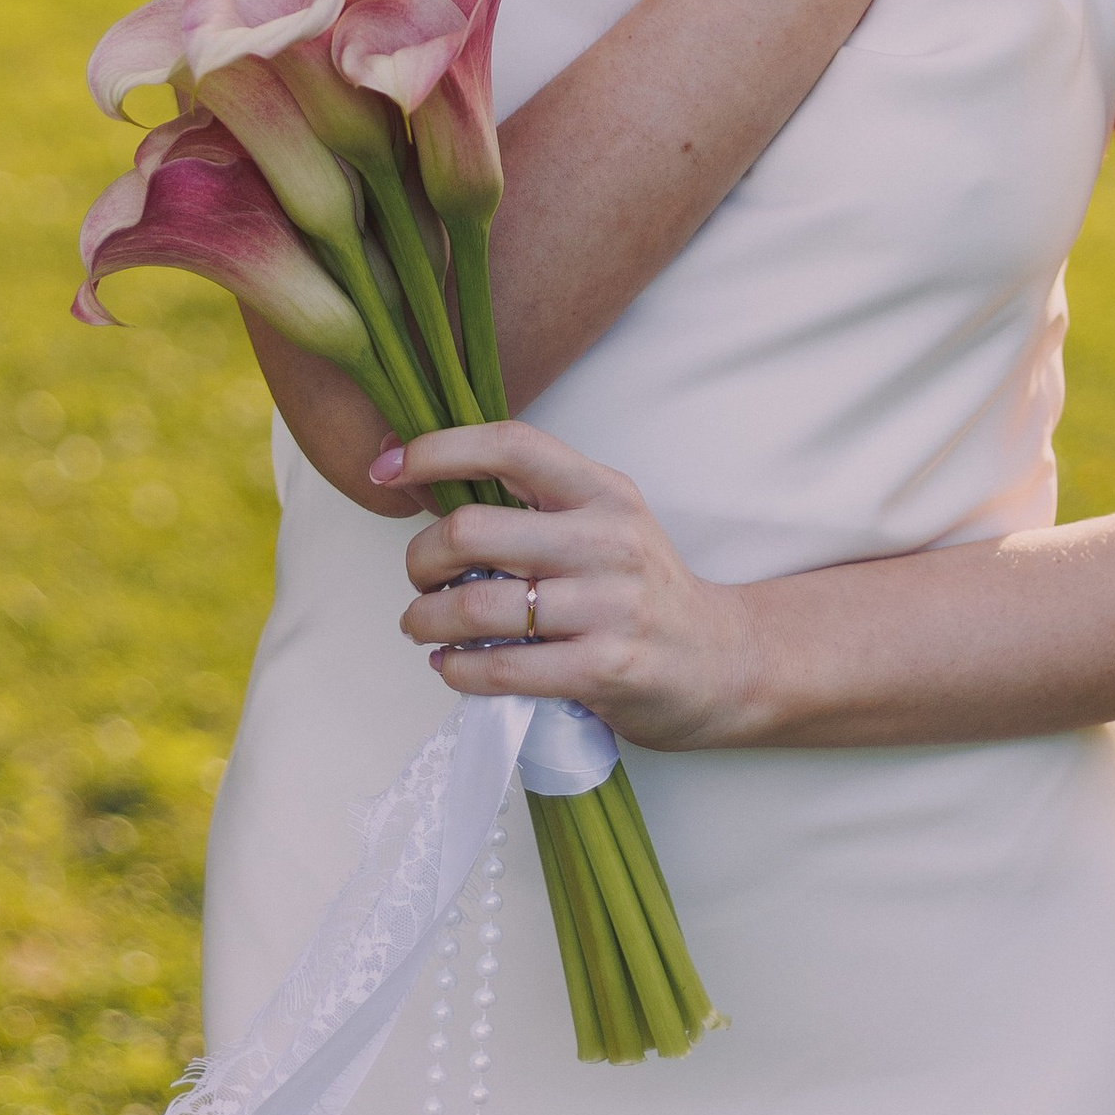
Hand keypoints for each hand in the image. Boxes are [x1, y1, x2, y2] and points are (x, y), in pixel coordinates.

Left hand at [381, 421, 747, 750]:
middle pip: (472, 530)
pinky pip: (502, 666)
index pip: (510, 444)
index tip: (387, 468)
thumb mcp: (604, 524)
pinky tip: (452, 666)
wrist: (726, 663)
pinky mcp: (604, 670)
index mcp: (602, 491)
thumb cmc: (641, 591)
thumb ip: (532, 504)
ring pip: (477, 606)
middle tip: (417, 578)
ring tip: (421, 626)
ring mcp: (609, 607)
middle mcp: (607, 540)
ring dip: (426, 619)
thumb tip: (424, 481)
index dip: (437, 450)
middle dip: (420, 558)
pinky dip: (457, 669)